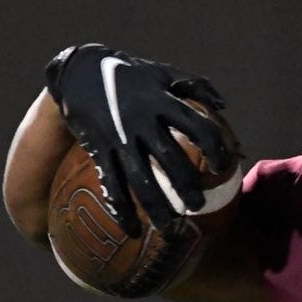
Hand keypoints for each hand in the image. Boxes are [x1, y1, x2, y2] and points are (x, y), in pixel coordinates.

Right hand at [44, 43, 234, 235]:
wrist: (79, 70)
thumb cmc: (129, 74)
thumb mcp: (162, 72)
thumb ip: (195, 86)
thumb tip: (223, 106)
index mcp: (161, 101)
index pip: (197, 127)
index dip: (214, 148)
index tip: (223, 166)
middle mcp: (141, 120)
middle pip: (170, 159)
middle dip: (187, 186)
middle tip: (199, 206)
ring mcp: (118, 137)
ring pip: (141, 180)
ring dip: (158, 209)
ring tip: (172, 231)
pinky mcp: (98, 149)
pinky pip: (111, 185)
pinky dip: (121, 211)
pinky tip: (132, 231)